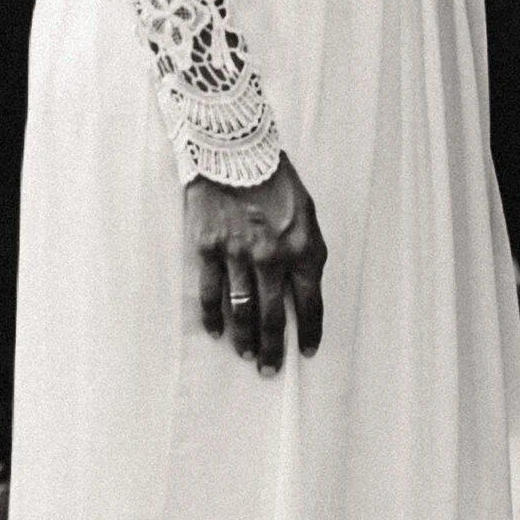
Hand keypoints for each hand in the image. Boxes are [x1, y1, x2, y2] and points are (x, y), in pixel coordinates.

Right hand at [188, 153, 326, 370]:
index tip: (306, 350)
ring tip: (247, 355)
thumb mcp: (306, 212)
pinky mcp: (208, 248)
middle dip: (274, 348)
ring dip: (245, 339)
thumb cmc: (274, 179)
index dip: (310, 331)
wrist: (233, 149)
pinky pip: (211, 293)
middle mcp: (271, 257)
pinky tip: (216, 332)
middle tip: (271, 369)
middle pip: (274, 316)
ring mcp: (237, 255)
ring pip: (242, 311)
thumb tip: (305, 288)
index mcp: (301, 247)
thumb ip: (308, 251)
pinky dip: (213, 317)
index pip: (311, 303)